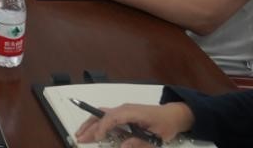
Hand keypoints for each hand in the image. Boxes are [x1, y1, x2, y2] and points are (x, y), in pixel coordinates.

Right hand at [75, 102, 194, 145]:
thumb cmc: (165, 125)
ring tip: (80, 134)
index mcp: (132, 112)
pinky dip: (97, 123)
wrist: (173, 115)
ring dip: (90, 124)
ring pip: (101, 114)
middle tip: (79, 138)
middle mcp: (124, 109)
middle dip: (90, 126)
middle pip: (102, 114)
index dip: (103, 127)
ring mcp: (122, 111)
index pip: (112, 117)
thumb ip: (139, 143)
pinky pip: (106, 117)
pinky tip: (92, 131)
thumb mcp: (156, 137)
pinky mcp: (123, 114)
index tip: (97, 138)